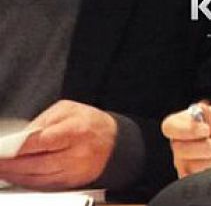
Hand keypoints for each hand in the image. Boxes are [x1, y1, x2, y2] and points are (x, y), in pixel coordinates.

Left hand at [0, 100, 116, 188]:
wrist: (115, 143)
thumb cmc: (90, 123)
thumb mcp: (69, 110)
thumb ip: (43, 120)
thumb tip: (21, 136)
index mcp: (76, 131)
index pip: (41, 142)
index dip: (18, 148)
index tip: (1, 150)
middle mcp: (76, 154)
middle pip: (36, 164)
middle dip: (10, 165)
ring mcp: (75, 171)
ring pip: (37, 178)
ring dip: (15, 175)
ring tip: (1, 170)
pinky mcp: (72, 182)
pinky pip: (44, 185)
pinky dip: (27, 182)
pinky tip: (16, 176)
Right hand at [160, 103, 210, 176]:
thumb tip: (201, 108)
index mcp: (185, 124)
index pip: (170, 126)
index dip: (186, 129)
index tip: (206, 130)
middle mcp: (181, 144)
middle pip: (179, 149)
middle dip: (206, 147)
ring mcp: (184, 163)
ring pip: (190, 166)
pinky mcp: (191, 178)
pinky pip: (197, 179)